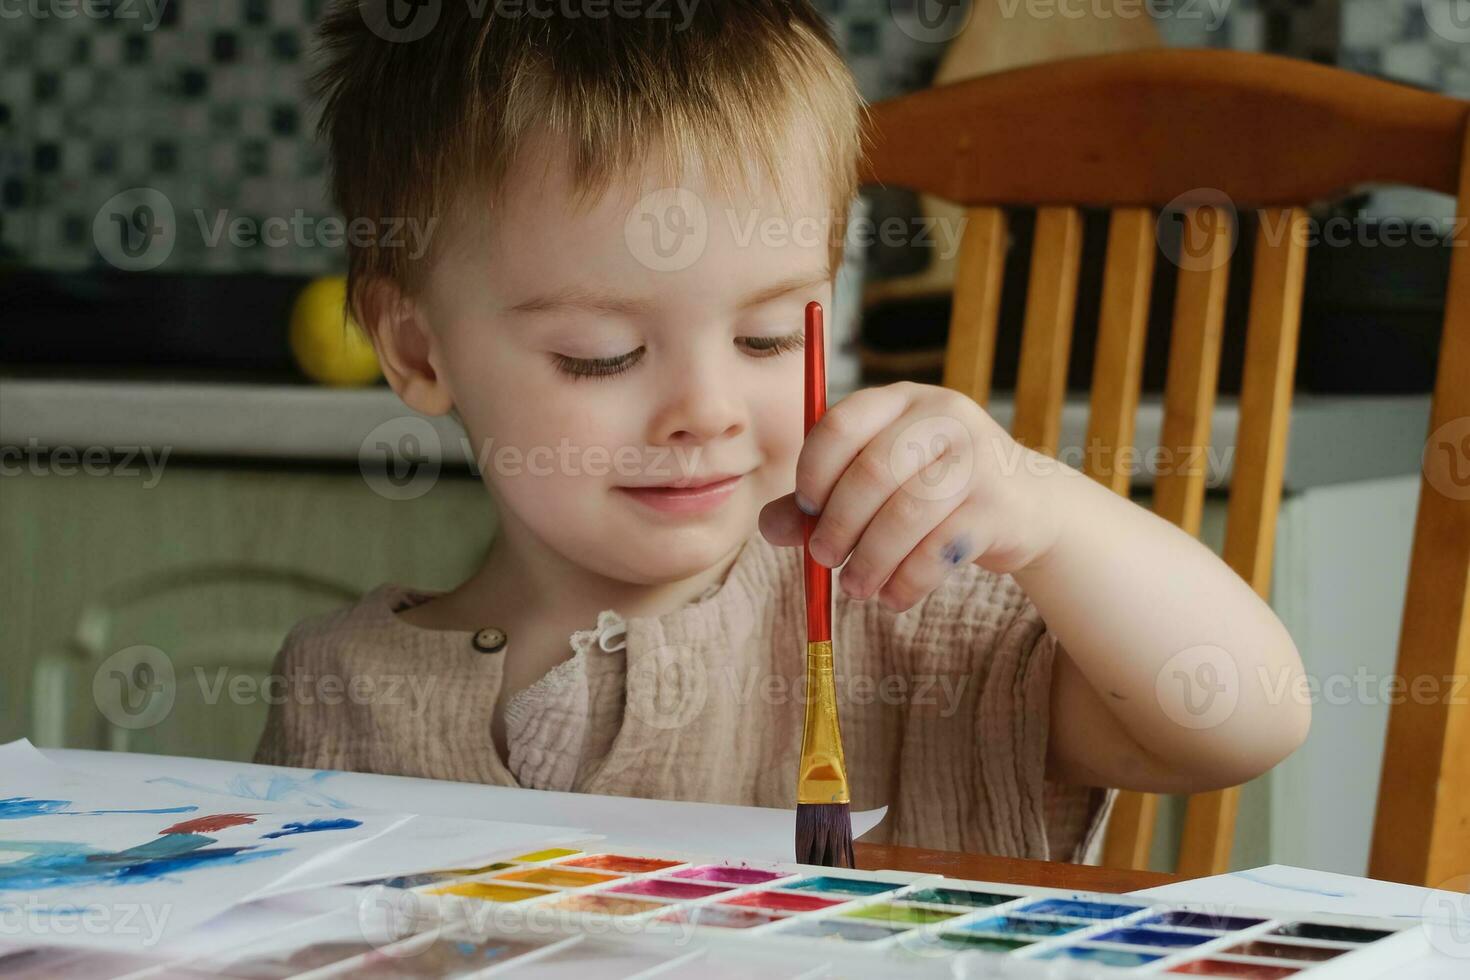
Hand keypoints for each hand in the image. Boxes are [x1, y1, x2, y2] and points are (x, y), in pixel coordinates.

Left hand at [759, 381, 1065, 611]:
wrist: (1026, 504)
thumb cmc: (933, 491)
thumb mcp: (877, 483)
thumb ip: (819, 501)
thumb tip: (770, 527)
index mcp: (899, 400)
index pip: (840, 424)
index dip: (813, 473)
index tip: (807, 512)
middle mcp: (941, 416)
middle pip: (872, 472)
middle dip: (838, 526)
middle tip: (824, 560)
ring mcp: (976, 457)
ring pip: (906, 515)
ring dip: (871, 563)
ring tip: (856, 588)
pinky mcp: (998, 504)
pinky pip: (939, 551)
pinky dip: (907, 582)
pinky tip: (894, 597)